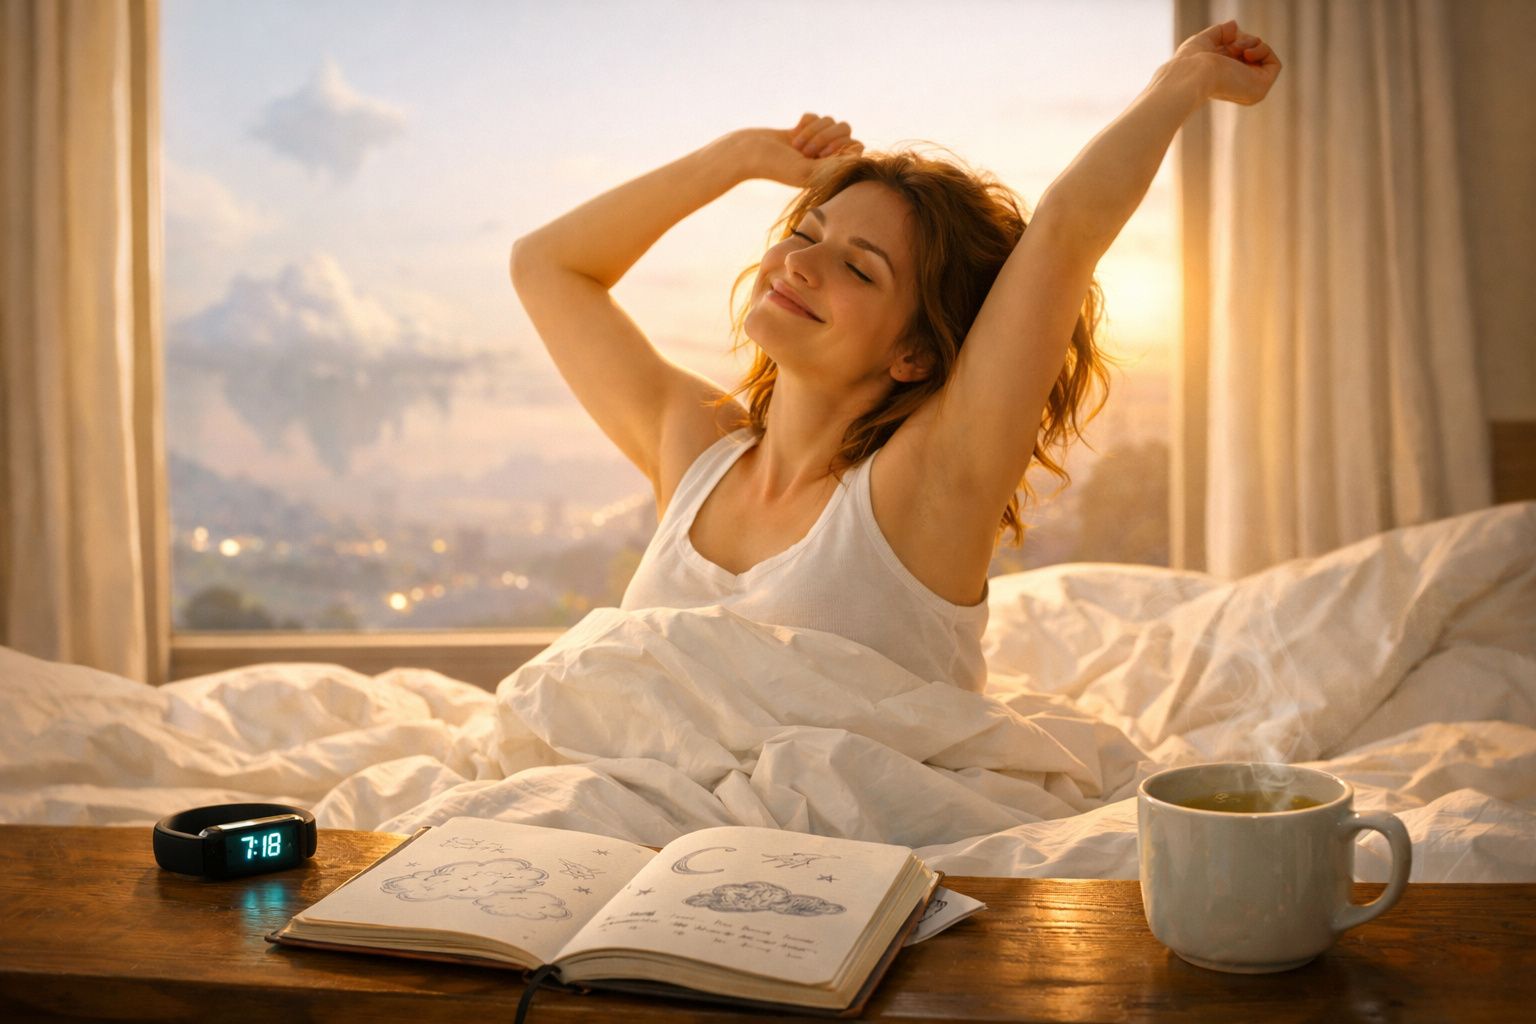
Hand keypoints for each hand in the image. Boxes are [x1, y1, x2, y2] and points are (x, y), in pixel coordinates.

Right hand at [716, 113, 863, 186]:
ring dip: (814, 130)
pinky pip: (816, 116)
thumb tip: (859, 155)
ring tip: (797, 144)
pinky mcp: (803, 130)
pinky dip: (805, 122)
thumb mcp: (808, 171)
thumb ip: (835, 165)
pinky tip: (793, 132)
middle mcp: (825, 157)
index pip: (857, 147)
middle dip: (826, 136)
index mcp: (831, 170)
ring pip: (831, 121)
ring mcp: (815, 142)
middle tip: (805, 150)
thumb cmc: (776, 166)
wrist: (748, 154)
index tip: (821, 155)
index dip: (842, 146)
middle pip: (846, 130)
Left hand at [1172, 20, 1281, 105]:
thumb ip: (1221, 32)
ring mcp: (1249, 90)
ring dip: (1251, 44)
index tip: (1225, 38)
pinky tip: (1247, 54)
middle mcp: (1237, 87)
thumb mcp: (1206, 40)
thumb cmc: (1192, 60)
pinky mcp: (1260, 90)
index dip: (1236, 41)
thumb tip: (1234, 26)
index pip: (1240, 55)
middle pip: (1253, 54)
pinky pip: (1274, 64)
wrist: (1195, 72)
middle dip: (1244, 41)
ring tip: (1235, 49)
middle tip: (1232, 45)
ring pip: (1263, 57)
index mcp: (1223, 80)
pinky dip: (1263, 51)